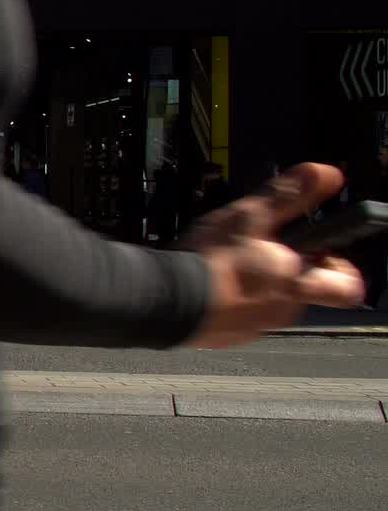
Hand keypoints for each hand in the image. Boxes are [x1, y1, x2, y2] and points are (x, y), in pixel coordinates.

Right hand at [183, 163, 363, 346]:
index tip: (320, 250)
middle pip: (302, 290)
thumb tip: (326, 175)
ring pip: (268, 303)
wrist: (164, 301)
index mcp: (297, 283)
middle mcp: (282, 311)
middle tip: (258, 248)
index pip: (347, 287)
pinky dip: (228, 299)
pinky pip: (237, 317)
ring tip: (226, 263)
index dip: (340, 267)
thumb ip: (291, 194)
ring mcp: (253, 327)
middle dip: (285, 268)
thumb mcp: (252, 215)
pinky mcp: (225, 336)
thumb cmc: (209, 262)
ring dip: (255, 284)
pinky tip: (207, 282)